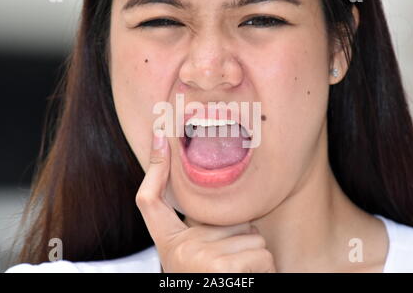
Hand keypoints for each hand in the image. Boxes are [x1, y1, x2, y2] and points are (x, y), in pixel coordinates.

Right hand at [135, 130, 275, 272]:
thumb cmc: (213, 278)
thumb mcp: (200, 254)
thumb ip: (203, 227)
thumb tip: (212, 190)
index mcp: (169, 245)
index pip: (150, 202)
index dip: (155, 168)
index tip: (160, 133)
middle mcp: (178, 251)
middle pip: (228, 218)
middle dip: (240, 237)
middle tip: (229, 263)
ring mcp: (201, 261)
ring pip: (250, 237)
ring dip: (252, 255)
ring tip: (237, 275)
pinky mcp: (227, 271)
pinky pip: (261, 253)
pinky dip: (262, 269)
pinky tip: (246, 281)